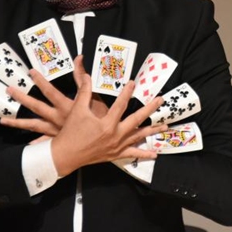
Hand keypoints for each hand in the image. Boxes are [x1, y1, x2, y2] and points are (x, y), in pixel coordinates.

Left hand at [0, 55, 107, 141]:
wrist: (103, 141)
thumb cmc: (101, 119)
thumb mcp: (95, 97)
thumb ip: (83, 78)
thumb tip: (79, 58)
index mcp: (66, 106)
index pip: (50, 91)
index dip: (40, 80)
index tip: (31, 72)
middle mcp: (57, 118)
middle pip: (36, 107)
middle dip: (22, 98)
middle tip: (9, 90)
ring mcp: (56, 130)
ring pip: (34, 125)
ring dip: (18, 123)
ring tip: (3, 121)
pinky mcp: (58, 140)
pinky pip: (43, 143)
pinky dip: (35, 144)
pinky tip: (27, 145)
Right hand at [50, 70, 165, 177]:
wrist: (65, 156)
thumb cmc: (71, 132)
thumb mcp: (77, 110)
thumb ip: (84, 92)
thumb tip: (88, 76)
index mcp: (107, 124)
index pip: (121, 105)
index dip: (127, 92)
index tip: (134, 83)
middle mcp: (115, 136)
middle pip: (137, 120)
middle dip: (150, 109)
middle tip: (160, 100)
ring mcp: (117, 147)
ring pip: (138, 137)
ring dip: (152, 131)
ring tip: (166, 126)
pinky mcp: (115, 155)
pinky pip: (132, 154)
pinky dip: (144, 154)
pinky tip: (154, 154)